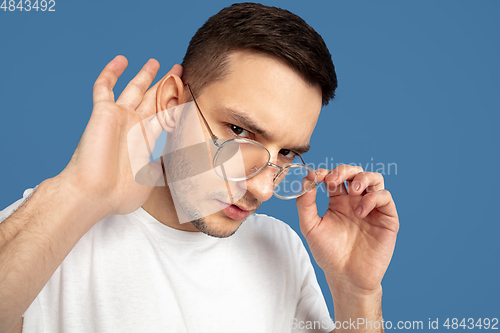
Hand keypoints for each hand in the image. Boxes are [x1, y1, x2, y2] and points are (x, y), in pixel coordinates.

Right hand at [58, 56, 182, 218]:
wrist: (94, 194)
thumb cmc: (118, 194)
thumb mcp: (149, 181)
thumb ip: (161, 169)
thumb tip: (176, 167)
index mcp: (145, 140)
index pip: (164, 115)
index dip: (175, 103)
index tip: (186, 93)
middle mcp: (133, 126)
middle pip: (153, 98)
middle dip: (166, 84)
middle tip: (178, 69)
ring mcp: (118, 117)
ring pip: (133, 89)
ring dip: (144, 75)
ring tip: (155, 62)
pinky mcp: (103, 112)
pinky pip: (104, 87)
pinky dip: (111, 73)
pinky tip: (120, 60)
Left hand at [296, 165, 398, 295]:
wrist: (346, 277)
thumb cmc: (328, 253)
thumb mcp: (310, 226)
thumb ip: (305, 203)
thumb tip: (306, 180)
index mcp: (338, 201)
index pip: (335, 177)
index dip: (325, 172)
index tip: (315, 176)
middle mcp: (356, 201)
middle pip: (355, 172)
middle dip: (344, 170)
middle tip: (332, 180)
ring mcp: (372, 208)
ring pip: (374, 178)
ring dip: (362, 178)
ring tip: (353, 191)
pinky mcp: (386, 217)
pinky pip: (385, 196)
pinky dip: (373, 197)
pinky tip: (361, 211)